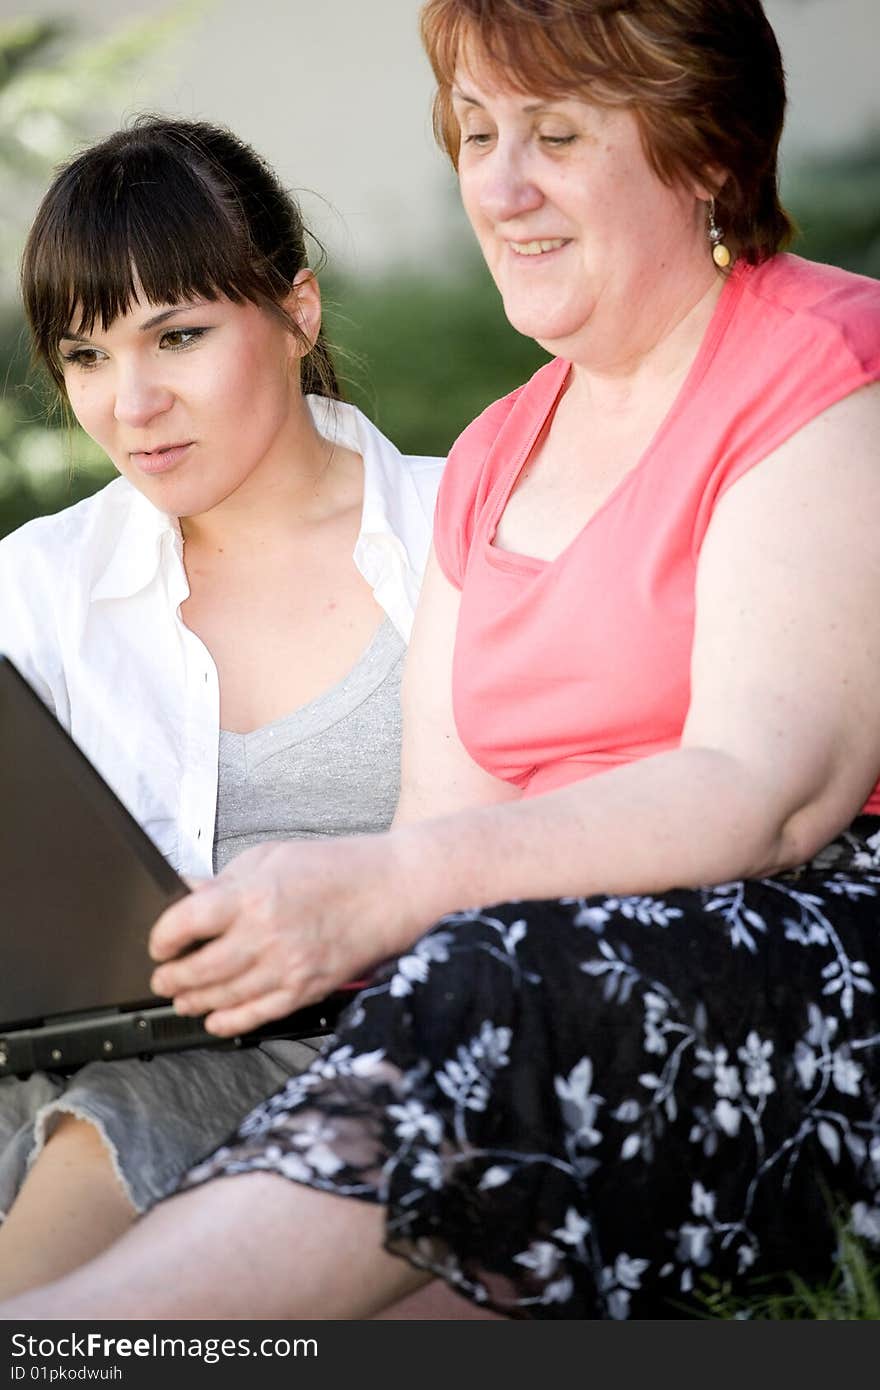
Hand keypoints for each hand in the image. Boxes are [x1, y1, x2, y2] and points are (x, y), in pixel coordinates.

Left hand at [148, 833, 407, 1036]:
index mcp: (253, 895)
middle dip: (171, 977)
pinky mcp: (306, 989)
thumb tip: (187, 892)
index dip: (163, 938)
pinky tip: (216, 1019)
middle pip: (199, 969)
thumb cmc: (336, 868)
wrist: (390, 890)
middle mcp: (266, 935)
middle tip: (163, 977)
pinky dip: (229, 1021)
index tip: (159, 943)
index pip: (186, 923)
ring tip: (183, 998)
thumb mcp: (272, 857)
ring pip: (223, 997)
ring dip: (194, 1001)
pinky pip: (257, 1015)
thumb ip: (226, 881)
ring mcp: (287, 967)